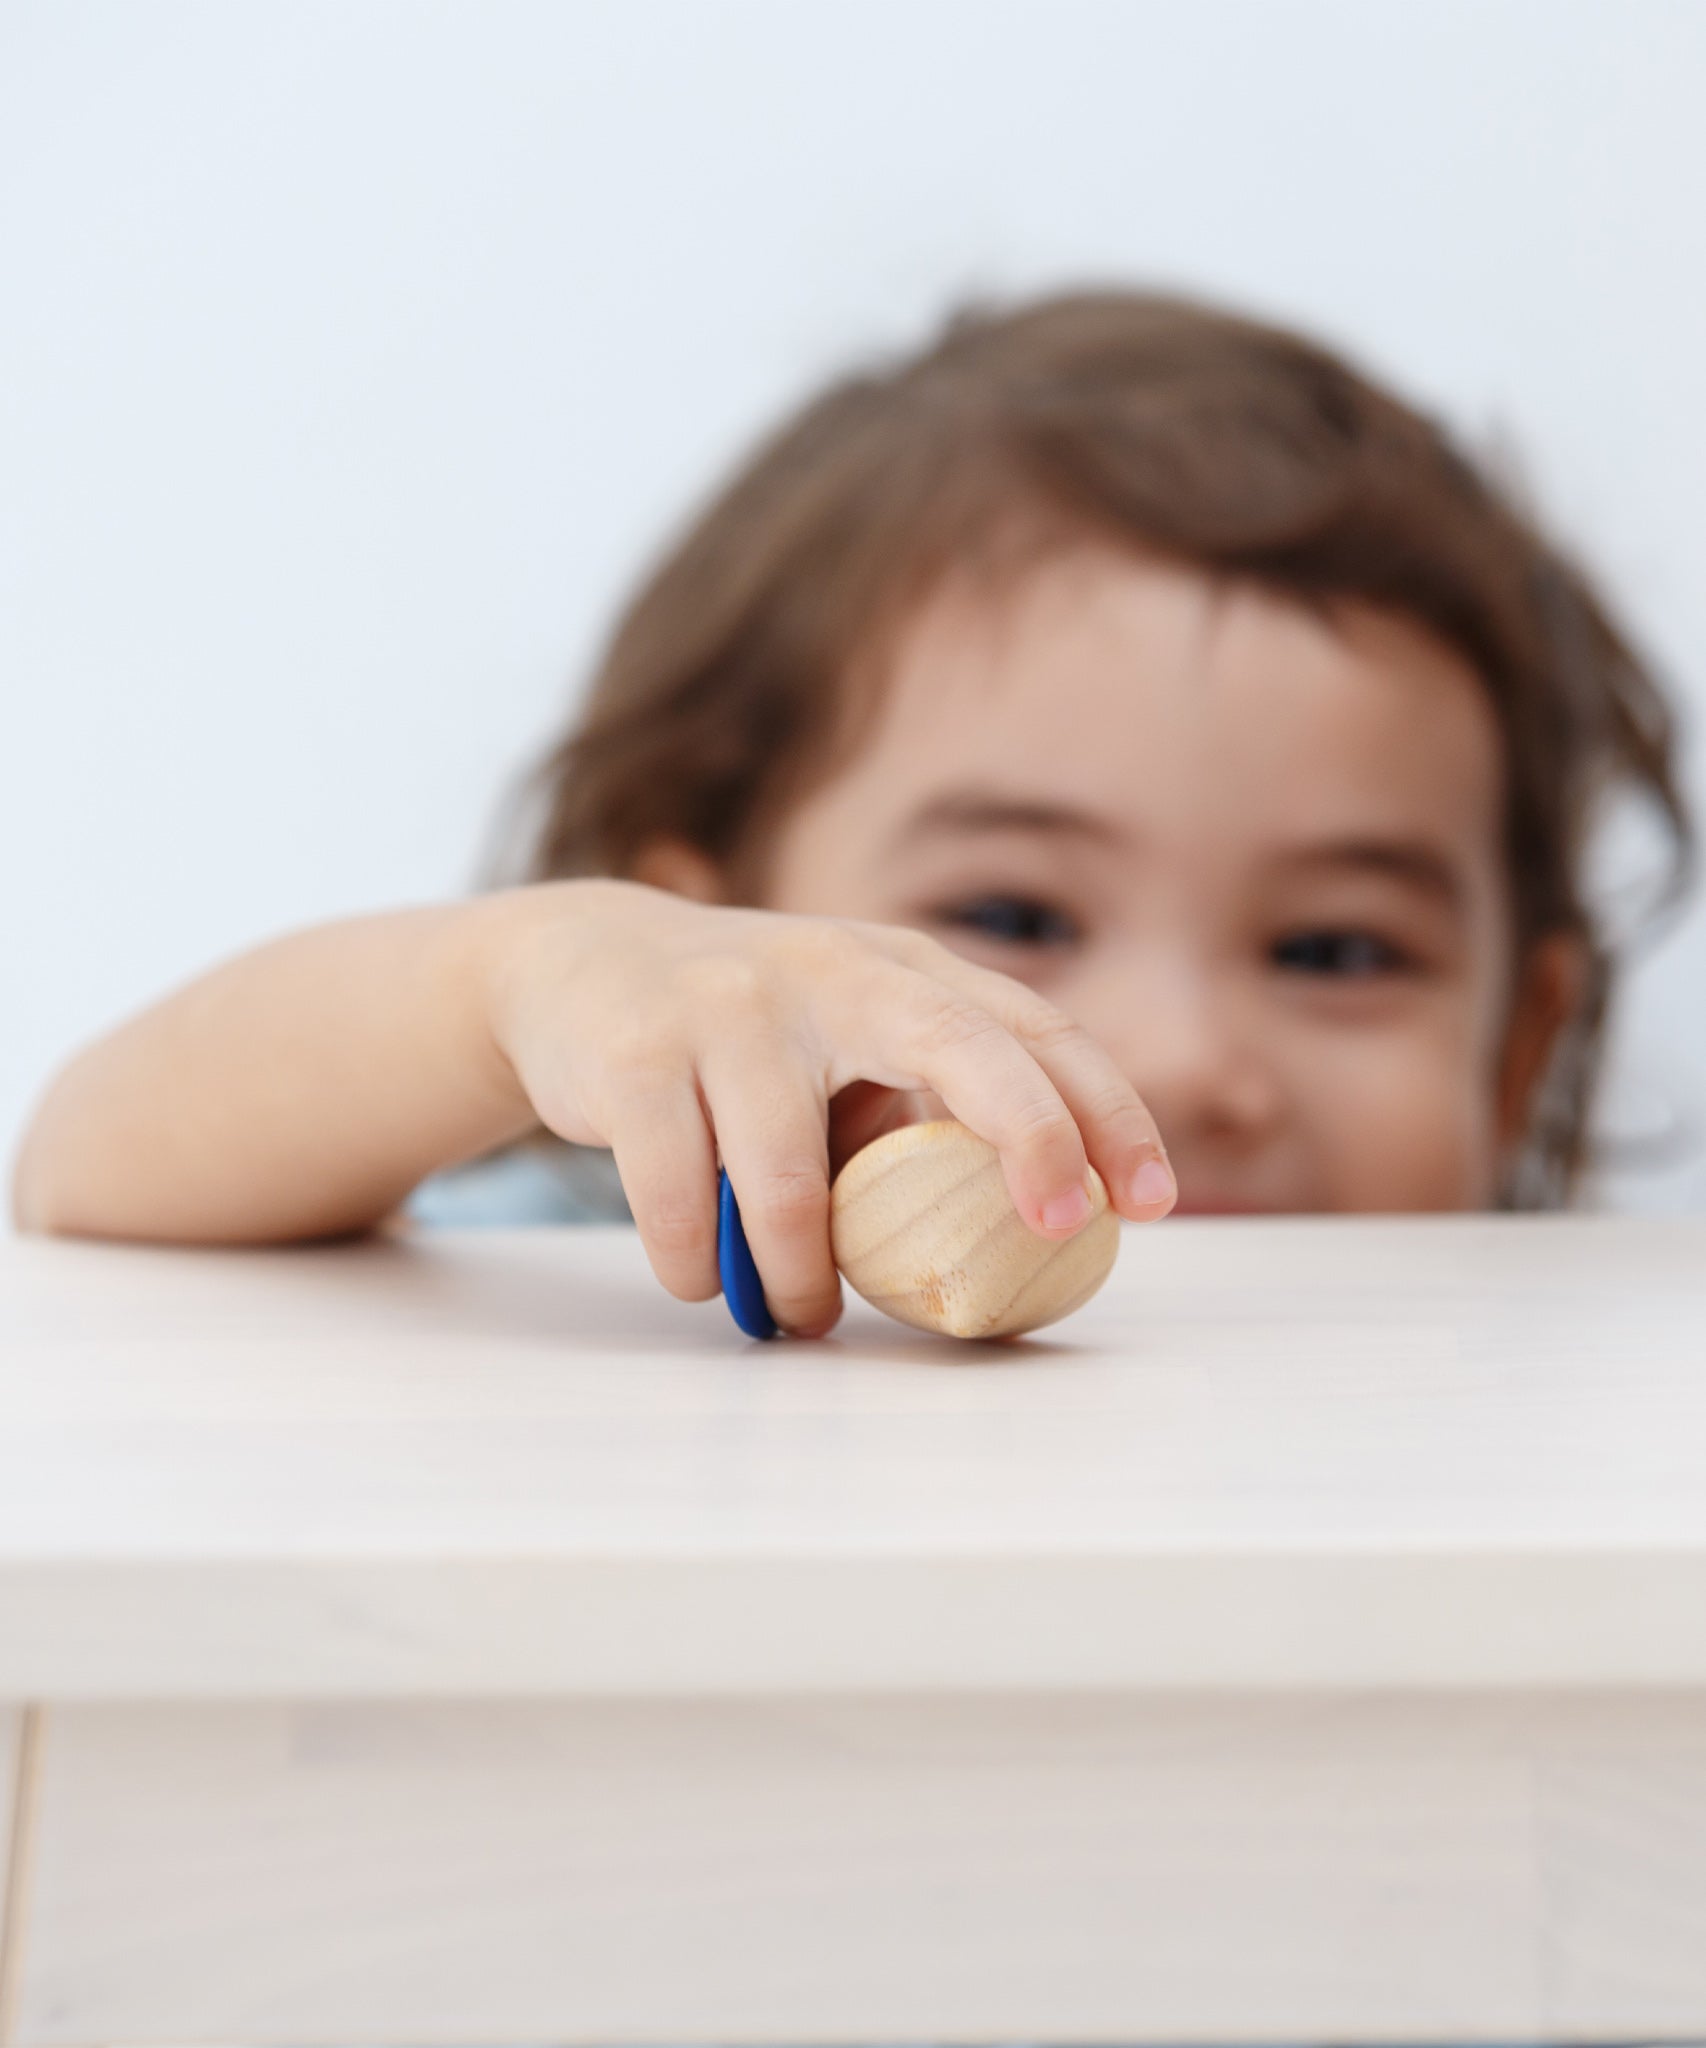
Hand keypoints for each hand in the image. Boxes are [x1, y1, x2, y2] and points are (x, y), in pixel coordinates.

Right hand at [479, 879, 1175, 1336]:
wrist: (574, 967)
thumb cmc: (746, 1036)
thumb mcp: (844, 1040)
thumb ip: (922, 1109)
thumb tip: (1022, 1242)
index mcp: (901, 971)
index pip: (1034, 1027)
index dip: (1103, 1112)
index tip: (1150, 1202)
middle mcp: (832, 969)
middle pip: (961, 1045)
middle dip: (1031, 1136)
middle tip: (1056, 1230)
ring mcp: (730, 1004)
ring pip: (792, 1174)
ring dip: (803, 1274)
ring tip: (799, 1316)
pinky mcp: (638, 1053)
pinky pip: (680, 1195)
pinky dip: (698, 1260)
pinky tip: (703, 1274)